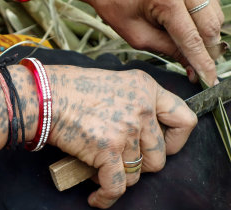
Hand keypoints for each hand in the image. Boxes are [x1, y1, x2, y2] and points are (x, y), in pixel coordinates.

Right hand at [46, 66, 196, 207]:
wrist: (44, 95)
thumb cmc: (71, 88)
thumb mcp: (114, 83)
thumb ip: (134, 103)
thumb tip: (140, 134)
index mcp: (146, 90)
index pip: (185, 121)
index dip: (176, 142)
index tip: (161, 148)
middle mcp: (142, 110)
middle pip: (158, 157)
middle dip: (140, 165)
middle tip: (120, 161)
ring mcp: (126, 131)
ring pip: (135, 174)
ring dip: (119, 177)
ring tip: (100, 170)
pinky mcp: (107, 151)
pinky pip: (116, 186)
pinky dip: (106, 197)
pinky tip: (97, 198)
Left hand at [85, 0, 223, 85]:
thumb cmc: (117, 7)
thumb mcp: (138, 35)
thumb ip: (167, 50)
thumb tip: (190, 66)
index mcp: (168, 2)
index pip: (192, 39)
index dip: (202, 62)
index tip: (209, 80)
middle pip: (211, 27)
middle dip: (208, 51)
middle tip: (200, 69)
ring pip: (215, 17)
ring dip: (208, 37)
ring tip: (193, 50)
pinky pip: (210, 7)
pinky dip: (205, 23)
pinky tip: (192, 32)